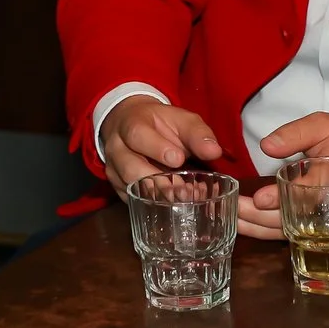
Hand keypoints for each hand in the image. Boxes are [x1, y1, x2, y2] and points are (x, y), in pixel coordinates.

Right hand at [99, 95, 222, 193]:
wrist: (133, 124)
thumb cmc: (161, 124)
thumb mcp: (181, 120)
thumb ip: (197, 134)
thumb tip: (214, 151)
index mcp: (131, 123)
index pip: (137, 135)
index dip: (157, 148)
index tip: (178, 159)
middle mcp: (117, 147)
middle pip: (129, 166)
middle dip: (157, 181)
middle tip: (183, 190)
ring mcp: (114, 168)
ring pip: (128, 186)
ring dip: (155, 195)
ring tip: (181, 200)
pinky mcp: (117, 186)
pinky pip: (129, 199)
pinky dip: (150, 205)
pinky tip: (170, 207)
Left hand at [243, 113, 328, 240]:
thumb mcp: (326, 124)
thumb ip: (297, 132)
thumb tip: (268, 145)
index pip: (308, 193)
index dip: (282, 198)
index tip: (259, 199)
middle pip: (293, 218)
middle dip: (260, 216)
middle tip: (233, 207)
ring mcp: (323, 218)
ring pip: (289, 230)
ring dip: (258, 227)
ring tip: (232, 217)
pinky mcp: (315, 223)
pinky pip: (289, 232)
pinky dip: (265, 232)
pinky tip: (244, 225)